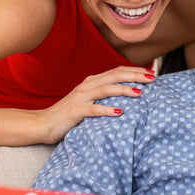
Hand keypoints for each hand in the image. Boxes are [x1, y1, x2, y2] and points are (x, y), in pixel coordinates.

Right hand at [35, 65, 154, 142]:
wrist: (42, 124)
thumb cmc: (68, 115)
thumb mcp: (88, 101)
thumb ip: (103, 96)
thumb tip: (127, 96)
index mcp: (91, 82)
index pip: (116, 71)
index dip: (134, 71)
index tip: (151, 73)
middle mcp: (87, 86)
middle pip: (114, 76)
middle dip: (135, 75)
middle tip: (152, 78)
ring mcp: (80, 98)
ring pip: (105, 89)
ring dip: (123, 90)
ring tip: (139, 93)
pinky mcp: (75, 111)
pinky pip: (93, 109)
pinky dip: (107, 110)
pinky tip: (120, 112)